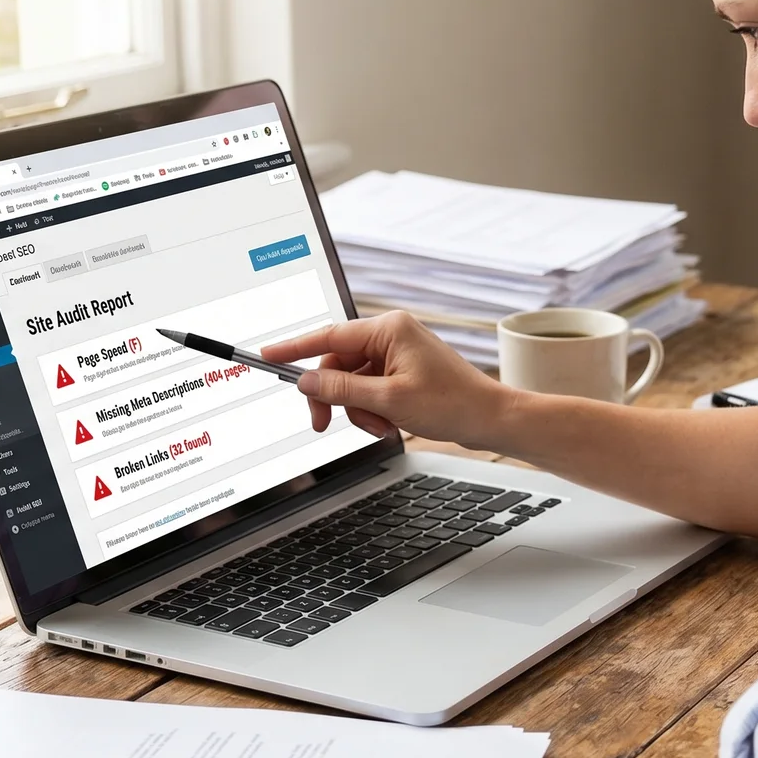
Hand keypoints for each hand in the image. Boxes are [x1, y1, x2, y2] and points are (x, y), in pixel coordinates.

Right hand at [262, 311, 516, 446]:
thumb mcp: (388, 400)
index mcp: (388, 330)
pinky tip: (390, 425)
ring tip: (381, 426)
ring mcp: (396, 355)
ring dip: (358, 410)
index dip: (294, 348)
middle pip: (336, 365)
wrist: (489, 420)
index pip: (329, 336)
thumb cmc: (452, 404)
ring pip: (351, 383)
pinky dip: (372, 412)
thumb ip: (342, 390)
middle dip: (335, 398)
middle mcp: (390, 336)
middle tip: (325, 424)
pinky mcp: (401, 374)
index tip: (268, 355)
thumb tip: (306, 382)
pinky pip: (369, 391)